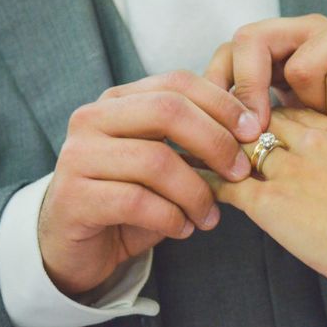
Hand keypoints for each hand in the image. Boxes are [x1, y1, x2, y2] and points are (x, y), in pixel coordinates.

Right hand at [39, 70, 261, 294]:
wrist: (79, 244)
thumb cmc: (132, 196)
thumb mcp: (166, 159)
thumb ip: (196, 139)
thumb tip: (252, 128)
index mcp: (120, 100)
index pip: (178, 82)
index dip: (222, 103)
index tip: (254, 131)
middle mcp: (93, 118)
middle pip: (168, 110)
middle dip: (216, 141)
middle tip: (242, 172)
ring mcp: (77, 156)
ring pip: (156, 160)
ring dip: (197, 192)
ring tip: (211, 216)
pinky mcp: (73, 198)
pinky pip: (137, 202)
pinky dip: (172, 218)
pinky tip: (184, 229)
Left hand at [205, 15, 326, 176]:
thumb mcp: (296, 134)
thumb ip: (259, 126)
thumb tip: (207, 142)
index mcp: (283, 52)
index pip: (231, 51)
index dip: (218, 87)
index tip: (218, 131)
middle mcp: (309, 34)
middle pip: (252, 40)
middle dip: (250, 90)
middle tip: (258, 131)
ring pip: (300, 66)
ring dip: (314, 109)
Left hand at [205, 108, 326, 294]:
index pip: (294, 112)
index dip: (273, 118)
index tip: (261, 125)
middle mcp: (311, 142)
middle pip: (263, 121)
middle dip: (242, 126)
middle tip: (222, 132)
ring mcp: (288, 169)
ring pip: (239, 145)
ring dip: (218, 149)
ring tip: (197, 150)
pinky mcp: (269, 200)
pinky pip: (227, 184)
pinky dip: (208, 182)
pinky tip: (195, 182)